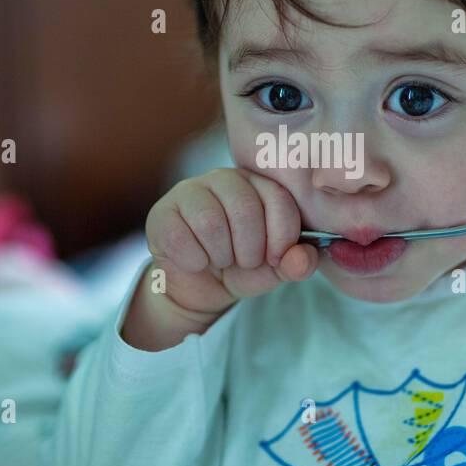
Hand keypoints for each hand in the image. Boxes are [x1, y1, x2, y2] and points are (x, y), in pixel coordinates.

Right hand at [124, 168, 318, 348]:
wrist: (200, 287)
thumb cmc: (242, 268)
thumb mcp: (275, 269)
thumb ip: (297, 263)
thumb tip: (303, 259)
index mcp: (258, 183)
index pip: (279, 199)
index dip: (282, 238)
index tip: (275, 260)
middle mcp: (223, 178)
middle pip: (244, 210)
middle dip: (249, 251)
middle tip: (244, 262)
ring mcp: (188, 191)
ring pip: (210, 222)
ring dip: (221, 256)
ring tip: (220, 260)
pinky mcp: (162, 213)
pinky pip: (180, 238)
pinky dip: (194, 261)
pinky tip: (195, 261)